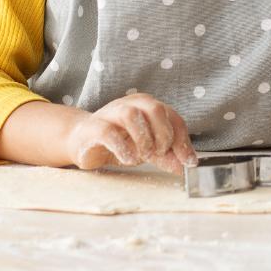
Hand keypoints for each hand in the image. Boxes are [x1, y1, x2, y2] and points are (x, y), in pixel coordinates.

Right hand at [66, 92, 196, 174]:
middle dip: (164, 133)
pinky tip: (129, 159)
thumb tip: (187, 166)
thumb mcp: (147, 149)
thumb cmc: (119, 142)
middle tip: (161, 153)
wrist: (82, 142)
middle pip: (155, 108)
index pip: (173, 116)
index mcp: (147, 106)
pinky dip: (122, 147)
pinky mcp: (94, 127)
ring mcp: (111, 113)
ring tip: (145, 155)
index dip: (183, 140)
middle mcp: (131, 104)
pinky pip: (108, 131)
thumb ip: (166, 156)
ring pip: (131, 115)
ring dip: (144, 138)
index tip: (188, 161)